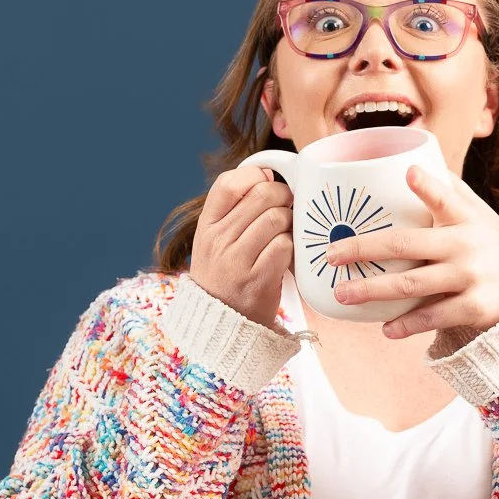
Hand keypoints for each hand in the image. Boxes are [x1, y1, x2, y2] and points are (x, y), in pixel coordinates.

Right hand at [189, 166, 293, 329]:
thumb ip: (234, 211)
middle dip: (283, 196)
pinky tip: (287, 253)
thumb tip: (267, 175)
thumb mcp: (215, 241)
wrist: (220, 323)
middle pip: (261, 196)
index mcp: (206, 226)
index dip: (254, 176)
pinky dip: (292, 246)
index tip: (267, 182)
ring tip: (287, 231)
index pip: (228, 183)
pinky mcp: (257, 280)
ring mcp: (236, 261)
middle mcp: (217, 240)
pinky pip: (285, 246)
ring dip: (290, 222)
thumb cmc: (226, 275)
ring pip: (276, 218)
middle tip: (288, 205)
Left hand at [324, 165, 498, 338]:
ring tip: (343, 294)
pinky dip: (407, 324)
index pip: (445, 197)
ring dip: (373, 291)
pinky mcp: (473, 308)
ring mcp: (468, 278)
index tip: (410, 175)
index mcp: (464, 216)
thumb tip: (407, 161)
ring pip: (412, 285)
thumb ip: (446, 190)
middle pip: (407, 245)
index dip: (427, 186)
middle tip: (332, 255)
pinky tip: (385, 328)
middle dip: (365, 249)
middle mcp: (465, 245)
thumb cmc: (488, 240)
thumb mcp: (476, 211)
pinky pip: (432, 317)